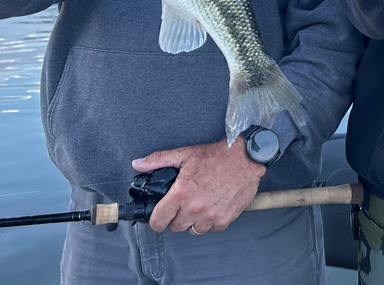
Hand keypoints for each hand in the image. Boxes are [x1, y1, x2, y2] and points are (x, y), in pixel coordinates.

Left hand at [131, 138, 265, 233]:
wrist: (246, 157)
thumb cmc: (216, 156)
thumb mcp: (185, 154)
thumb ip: (159, 161)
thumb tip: (138, 164)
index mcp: (181, 193)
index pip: (158, 221)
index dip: (156, 220)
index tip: (159, 216)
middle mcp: (195, 208)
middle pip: (176, 227)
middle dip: (176, 217)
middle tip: (183, 204)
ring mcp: (211, 216)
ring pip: (194, 230)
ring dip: (194, 221)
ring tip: (199, 205)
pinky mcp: (225, 219)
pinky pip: (212, 229)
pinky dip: (211, 221)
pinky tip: (213, 206)